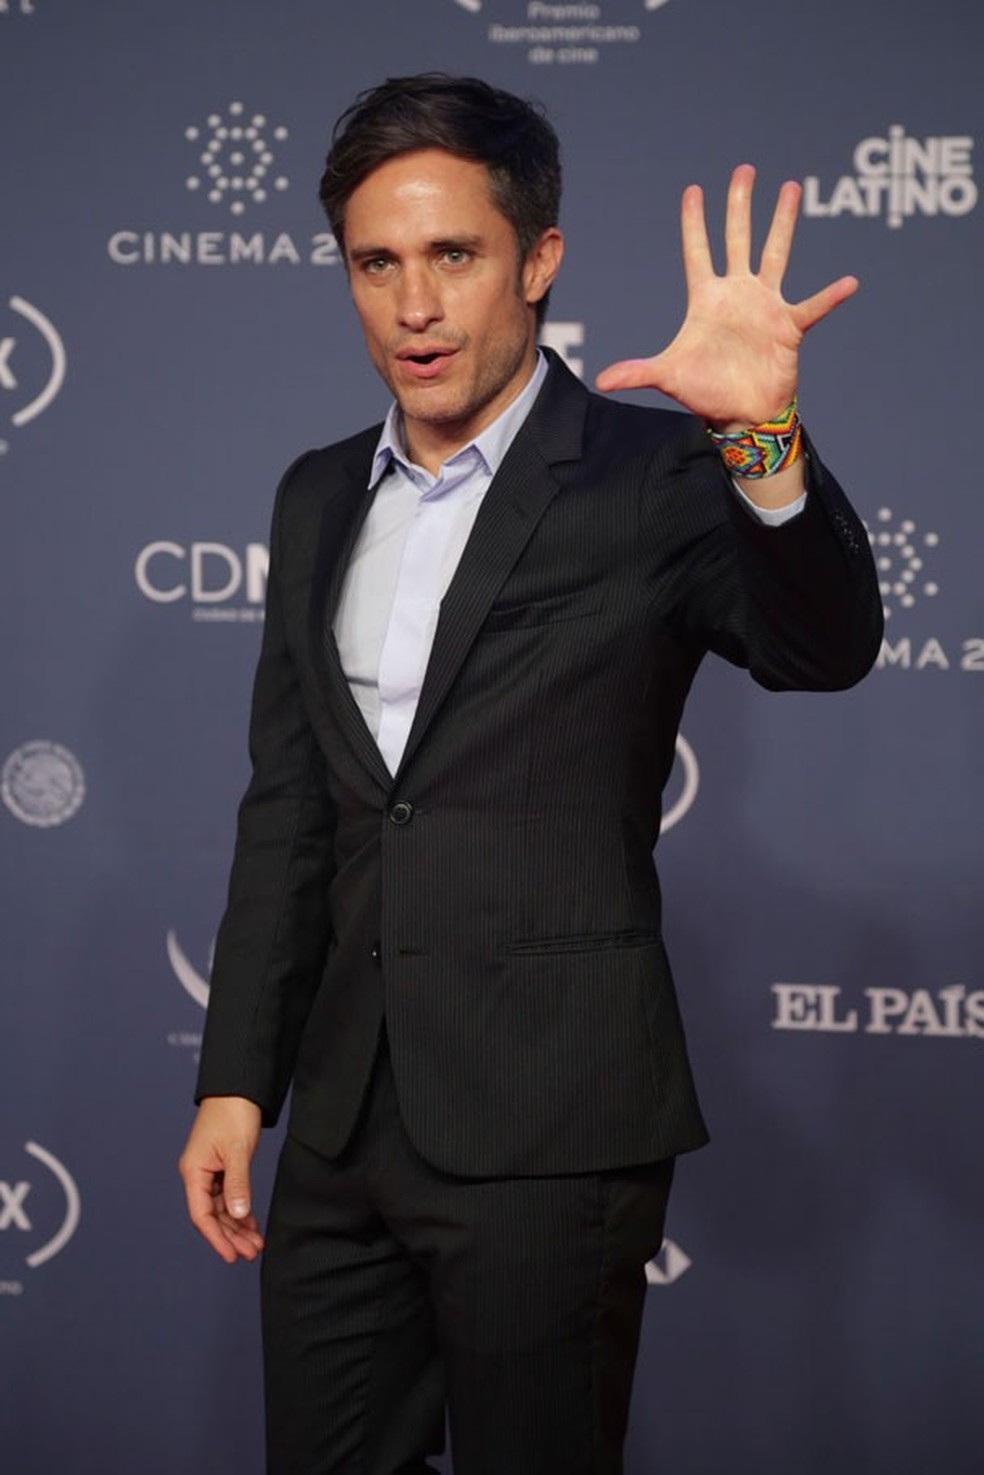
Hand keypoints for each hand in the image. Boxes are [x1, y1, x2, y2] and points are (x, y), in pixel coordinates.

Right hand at [178, 1096, 263, 1263]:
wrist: (239, 1088)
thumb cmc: (234, 1113)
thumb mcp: (237, 1150)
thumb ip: (237, 1184)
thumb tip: (237, 1215)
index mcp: (193, 1171)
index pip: (202, 1215)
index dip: (217, 1238)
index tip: (232, 1256)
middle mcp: (198, 1174)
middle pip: (212, 1216)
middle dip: (231, 1236)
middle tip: (251, 1253)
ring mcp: (209, 1172)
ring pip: (221, 1208)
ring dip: (237, 1226)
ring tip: (255, 1244)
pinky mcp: (221, 1167)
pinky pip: (228, 1197)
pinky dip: (240, 1211)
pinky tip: (252, 1223)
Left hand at [595, 164, 857, 427]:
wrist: (741, 415)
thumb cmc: (706, 392)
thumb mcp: (669, 376)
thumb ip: (637, 372)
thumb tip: (601, 380)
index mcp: (707, 300)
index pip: (698, 252)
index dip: (694, 223)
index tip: (693, 191)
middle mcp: (738, 294)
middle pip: (738, 239)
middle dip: (740, 204)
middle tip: (744, 170)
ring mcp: (765, 306)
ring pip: (775, 253)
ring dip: (783, 223)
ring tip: (791, 188)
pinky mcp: (789, 326)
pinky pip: (813, 306)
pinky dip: (830, 296)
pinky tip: (849, 282)